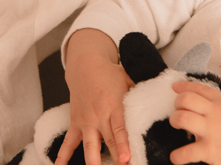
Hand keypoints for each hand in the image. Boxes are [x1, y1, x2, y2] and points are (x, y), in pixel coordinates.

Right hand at [59, 29, 133, 164]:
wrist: (85, 66)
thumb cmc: (109, 74)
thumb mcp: (127, 79)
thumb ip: (139, 92)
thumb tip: (157, 98)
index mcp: (114, 105)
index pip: (119, 129)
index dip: (123, 145)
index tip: (126, 158)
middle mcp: (99, 115)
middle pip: (107, 141)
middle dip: (115, 158)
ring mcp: (86, 120)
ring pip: (89, 145)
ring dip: (93, 160)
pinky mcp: (76, 122)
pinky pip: (69, 141)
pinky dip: (63, 155)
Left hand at [169, 81, 220, 164]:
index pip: (199, 89)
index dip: (183, 86)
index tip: (175, 88)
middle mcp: (214, 114)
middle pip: (185, 100)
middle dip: (177, 103)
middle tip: (178, 110)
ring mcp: (210, 132)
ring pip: (181, 119)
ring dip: (174, 121)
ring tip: (177, 127)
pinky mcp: (209, 150)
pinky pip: (186, 152)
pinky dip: (177, 156)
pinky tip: (176, 157)